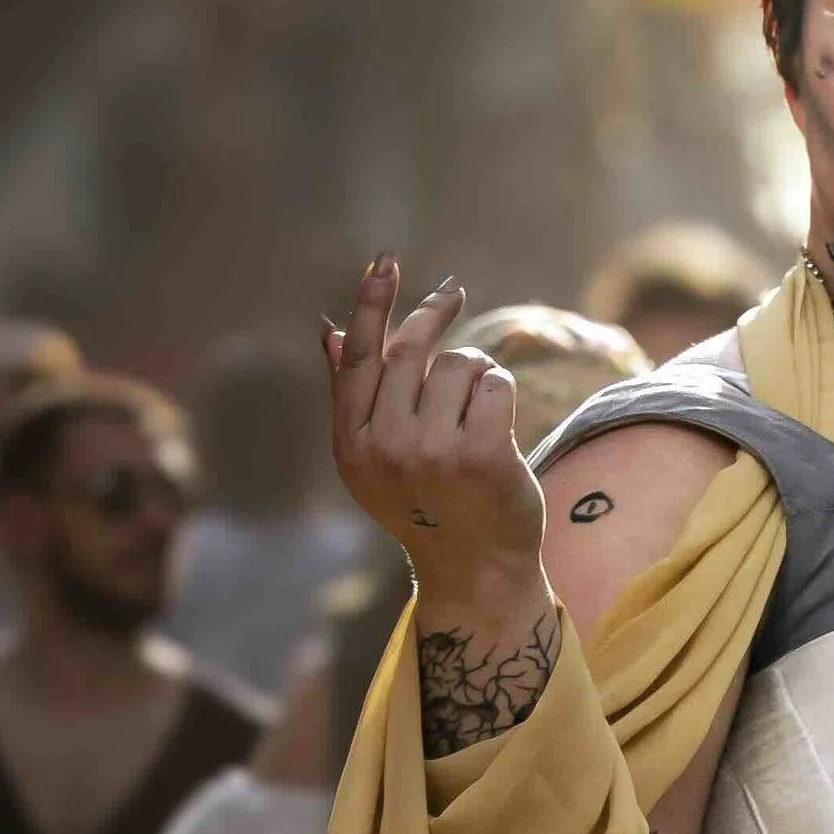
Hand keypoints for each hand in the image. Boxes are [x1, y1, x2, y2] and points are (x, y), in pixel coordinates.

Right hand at [325, 254, 545, 591]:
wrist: (476, 571)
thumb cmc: (430, 506)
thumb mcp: (379, 458)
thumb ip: (355, 397)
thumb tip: (331, 331)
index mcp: (353, 445)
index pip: (358, 358)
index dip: (371, 305)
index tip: (384, 262)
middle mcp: (385, 447)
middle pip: (410, 351)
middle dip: (434, 315)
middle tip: (452, 293)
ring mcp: (432, 453)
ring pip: (458, 364)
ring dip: (475, 376)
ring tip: (477, 416)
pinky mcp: (480, 455)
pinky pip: (494, 383)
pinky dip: (502, 394)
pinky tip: (501, 428)